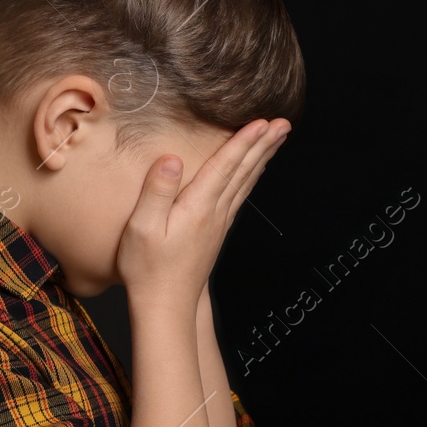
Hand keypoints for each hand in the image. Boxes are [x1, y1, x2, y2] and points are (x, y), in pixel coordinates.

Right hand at [117, 119, 288, 311]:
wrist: (166, 305)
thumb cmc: (147, 268)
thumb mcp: (143, 227)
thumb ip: (157, 191)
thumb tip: (171, 158)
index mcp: (197, 208)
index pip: (224, 166)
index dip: (243, 142)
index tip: (262, 122)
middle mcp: (215, 213)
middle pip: (243, 172)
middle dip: (264, 145)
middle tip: (284, 123)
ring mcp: (219, 223)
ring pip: (245, 183)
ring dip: (262, 159)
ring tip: (278, 140)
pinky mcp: (216, 231)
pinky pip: (240, 196)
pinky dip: (251, 178)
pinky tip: (255, 172)